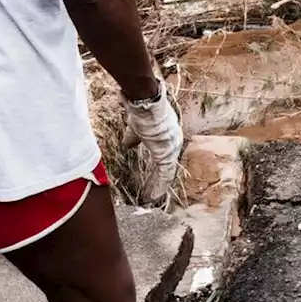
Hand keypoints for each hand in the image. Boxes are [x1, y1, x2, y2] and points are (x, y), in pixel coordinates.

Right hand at [122, 80, 183, 203]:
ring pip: (168, 172)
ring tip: (154, 198)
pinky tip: (155, 195)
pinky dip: (160, 185)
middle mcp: (174, 142)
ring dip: (160, 185)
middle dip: (161, 180)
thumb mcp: (136, 129)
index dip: (159, 169)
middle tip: (154, 193)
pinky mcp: (168, 152)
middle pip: (168, 166)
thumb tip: (126, 144)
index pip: (165, 156)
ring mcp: (173, 147)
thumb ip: (133, 138)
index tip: (153, 180)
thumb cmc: (141, 112)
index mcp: (168, 136)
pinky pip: (166, 173)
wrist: (145, 103)